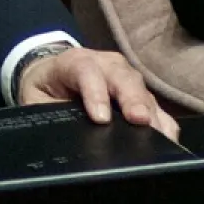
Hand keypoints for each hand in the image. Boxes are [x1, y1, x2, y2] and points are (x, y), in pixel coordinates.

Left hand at [18, 47, 180, 141]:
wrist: (53, 75)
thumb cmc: (45, 89)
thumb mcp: (35, 98)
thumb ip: (46, 113)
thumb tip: (57, 135)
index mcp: (72, 62)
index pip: (85, 71)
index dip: (95, 93)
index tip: (100, 118)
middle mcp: (104, 65)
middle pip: (122, 78)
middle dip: (133, 99)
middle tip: (140, 121)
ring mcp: (126, 77)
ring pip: (143, 91)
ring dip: (153, 114)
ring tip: (160, 136)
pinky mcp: (140, 93)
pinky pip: (156, 106)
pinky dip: (163, 123)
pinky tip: (168, 140)